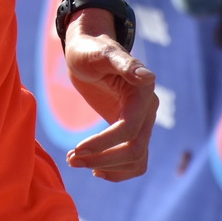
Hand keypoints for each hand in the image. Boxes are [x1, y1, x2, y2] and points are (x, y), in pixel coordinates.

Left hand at [63, 9, 156, 181]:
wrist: (86, 52)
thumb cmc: (90, 50)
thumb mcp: (101, 53)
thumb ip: (125, 63)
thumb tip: (149, 77)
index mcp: (143, 93)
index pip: (129, 129)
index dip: (104, 144)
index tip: (76, 149)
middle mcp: (147, 110)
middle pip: (134, 151)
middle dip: (102, 159)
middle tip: (71, 160)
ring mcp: (141, 122)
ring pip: (136, 160)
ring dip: (108, 168)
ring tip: (76, 162)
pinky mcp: (130, 130)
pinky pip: (132, 160)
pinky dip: (116, 170)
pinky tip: (94, 168)